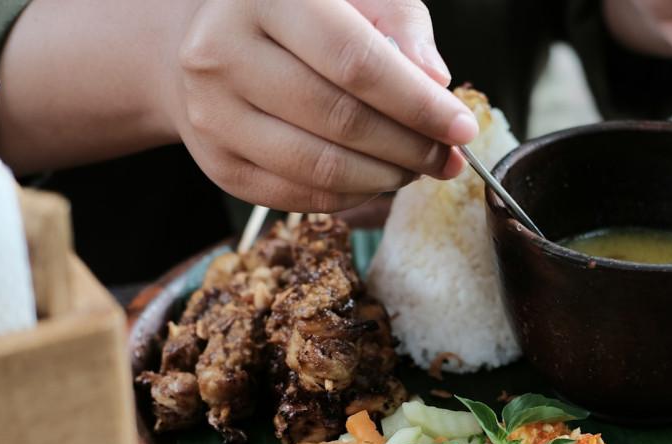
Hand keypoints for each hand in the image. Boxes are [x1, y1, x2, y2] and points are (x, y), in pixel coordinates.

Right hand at [166, 0, 476, 211]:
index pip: (356, 62)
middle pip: (340, 120)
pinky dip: (349, 197)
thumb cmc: (298, 16)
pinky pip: (297, 197)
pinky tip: (376, 180)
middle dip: (410, 148)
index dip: (417, 103)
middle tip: (448, 158)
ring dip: (384, 178)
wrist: (211, 45)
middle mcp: (222, 54)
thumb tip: (434, 81)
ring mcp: (212, 114)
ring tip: (416, 169)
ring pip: (318, 167)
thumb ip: (400, 24)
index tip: (461, 128)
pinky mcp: (216, 164)